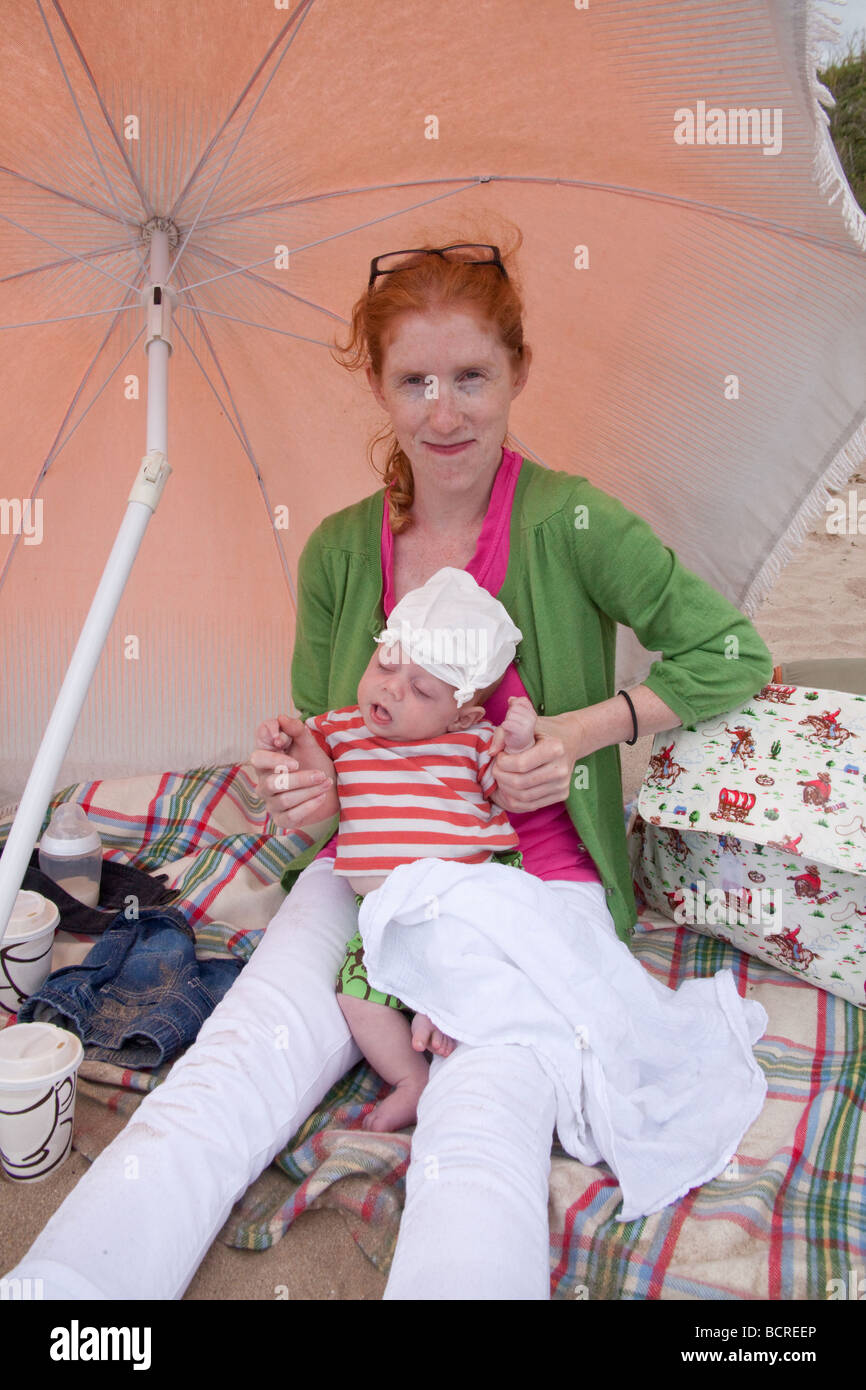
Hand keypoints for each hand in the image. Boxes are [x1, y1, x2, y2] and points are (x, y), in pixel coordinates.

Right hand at [250, 713, 338, 831]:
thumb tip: (281, 717)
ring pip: (284, 799)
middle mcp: (264, 782)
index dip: (269, 754)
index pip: (257, 756)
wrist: (331, 787)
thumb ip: (296, 730)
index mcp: (266, 763)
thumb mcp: (309, 744)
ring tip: (326, 782)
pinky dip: (309, 806)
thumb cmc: (314, 763)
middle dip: (299, 778)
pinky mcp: (282, 819)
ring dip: (309, 790)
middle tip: (320, 773)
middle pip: (271, 782)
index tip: (283, 741)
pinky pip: (291, 816)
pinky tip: (321, 796)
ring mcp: (271, 802)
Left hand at [489, 695, 536, 754]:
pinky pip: (508, 724)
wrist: (517, 749)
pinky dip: (506, 726)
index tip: (514, 714)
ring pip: (510, 714)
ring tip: (510, 729)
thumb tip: (511, 698)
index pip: (522, 701)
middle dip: (510, 714)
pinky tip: (508, 731)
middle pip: (514, 707)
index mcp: (532, 712)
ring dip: (507, 721)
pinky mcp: (521, 733)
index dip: (515, 705)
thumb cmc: (514, 732)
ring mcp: (528, 725)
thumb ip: (514, 705)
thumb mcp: (515, 715)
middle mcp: (532, 718)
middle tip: (511, 724)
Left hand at [489, 710, 584, 813]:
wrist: (571, 738)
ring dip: (505, 789)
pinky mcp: (562, 795)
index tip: (500, 755)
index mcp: (555, 748)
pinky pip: (531, 806)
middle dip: (501, 777)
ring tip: (502, 776)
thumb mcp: (524, 723)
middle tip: (497, 768)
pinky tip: (509, 788)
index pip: (520, 764)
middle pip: (520, 783)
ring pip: (523, 797)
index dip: (502, 762)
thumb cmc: (543, 730)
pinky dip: (514, 800)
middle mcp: (561, 769)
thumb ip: (504, 734)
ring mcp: (563, 784)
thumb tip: (492, 752)